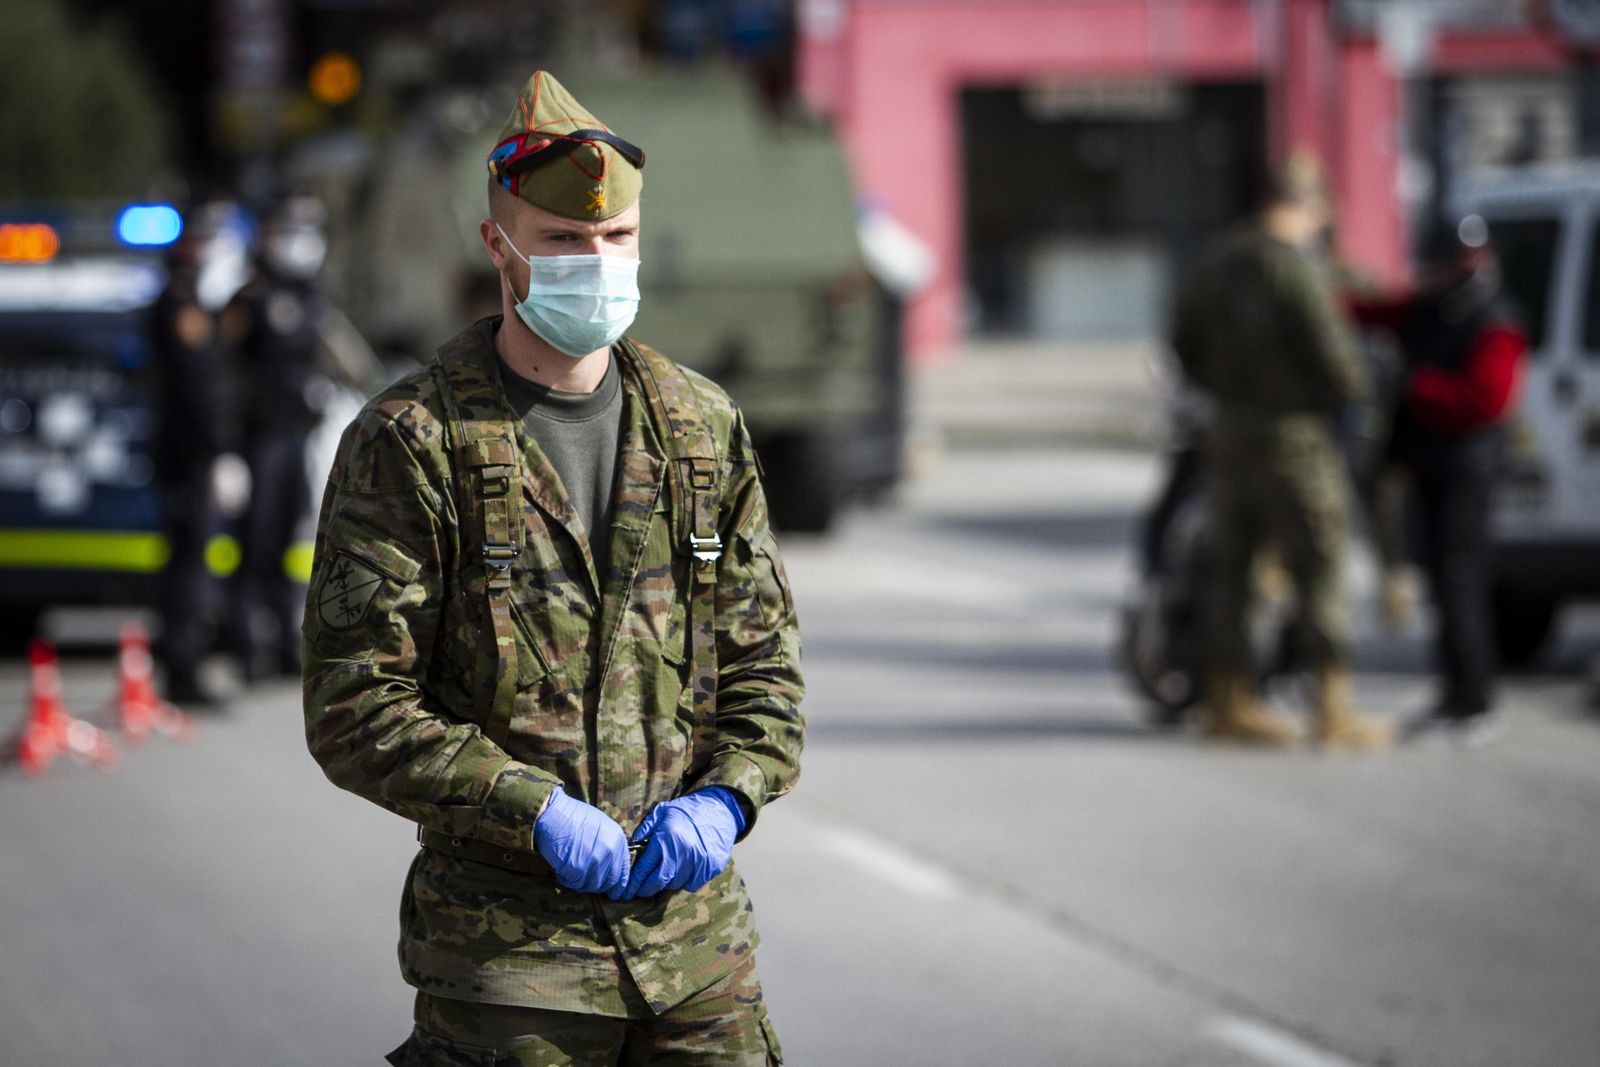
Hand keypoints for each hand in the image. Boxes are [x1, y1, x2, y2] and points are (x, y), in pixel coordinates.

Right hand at [533, 789, 630, 893]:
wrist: (553, 813)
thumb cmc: (573, 816)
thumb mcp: (601, 825)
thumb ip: (609, 845)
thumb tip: (610, 864)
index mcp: (618, 840)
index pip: (623, 871)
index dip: (619, 885)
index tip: (614, 893)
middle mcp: (610, 852)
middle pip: (608, 882)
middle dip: (597, 885)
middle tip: (585, 881)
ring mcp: (595, 861)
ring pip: (592, 885)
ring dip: (581, 883)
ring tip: (571, 871)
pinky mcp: (578, 869)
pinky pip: (575, 884)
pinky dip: (568, 880)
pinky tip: (562, 870)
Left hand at [611, 788, 744, 900]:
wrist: (719, 809)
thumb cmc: (687, 811)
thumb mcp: (662, 812)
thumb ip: (645, 829)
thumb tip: (630, 846)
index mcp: (666, 837)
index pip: (645, 867)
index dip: (634, 882)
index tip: (626, 890)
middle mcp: (682, 850)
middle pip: (659, 881)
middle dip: (646, 889)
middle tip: (640, 891)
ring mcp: (699, 860)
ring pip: (676, 884)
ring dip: (666, 884)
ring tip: (663, 876)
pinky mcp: (712, 867)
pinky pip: (693, 884)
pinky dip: (685, 881)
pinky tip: (684, 871)